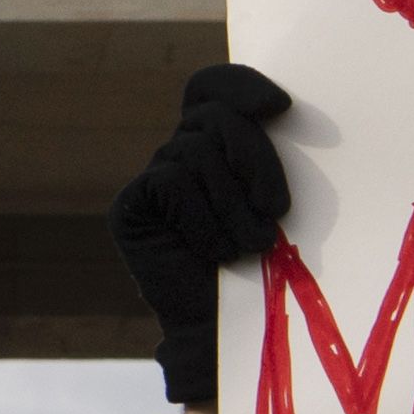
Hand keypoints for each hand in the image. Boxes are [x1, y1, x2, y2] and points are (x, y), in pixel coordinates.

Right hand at [109, 62, 293, 407]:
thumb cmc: (264, 266)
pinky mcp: (131, 205)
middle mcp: (178, 152)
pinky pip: (171, 182)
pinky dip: (203, 219)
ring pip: (196, 151)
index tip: (281, 107)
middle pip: (215, 117)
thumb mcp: (273, 200)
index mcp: (214, 143)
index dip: (240, 84)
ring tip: (249, 246)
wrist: (230, 329)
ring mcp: (152, 178)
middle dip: (255, 161)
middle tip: (275, 213)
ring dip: (233, 204)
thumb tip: (280, 110)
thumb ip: (264, 155)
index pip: (213, 86)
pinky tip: (214, 252)